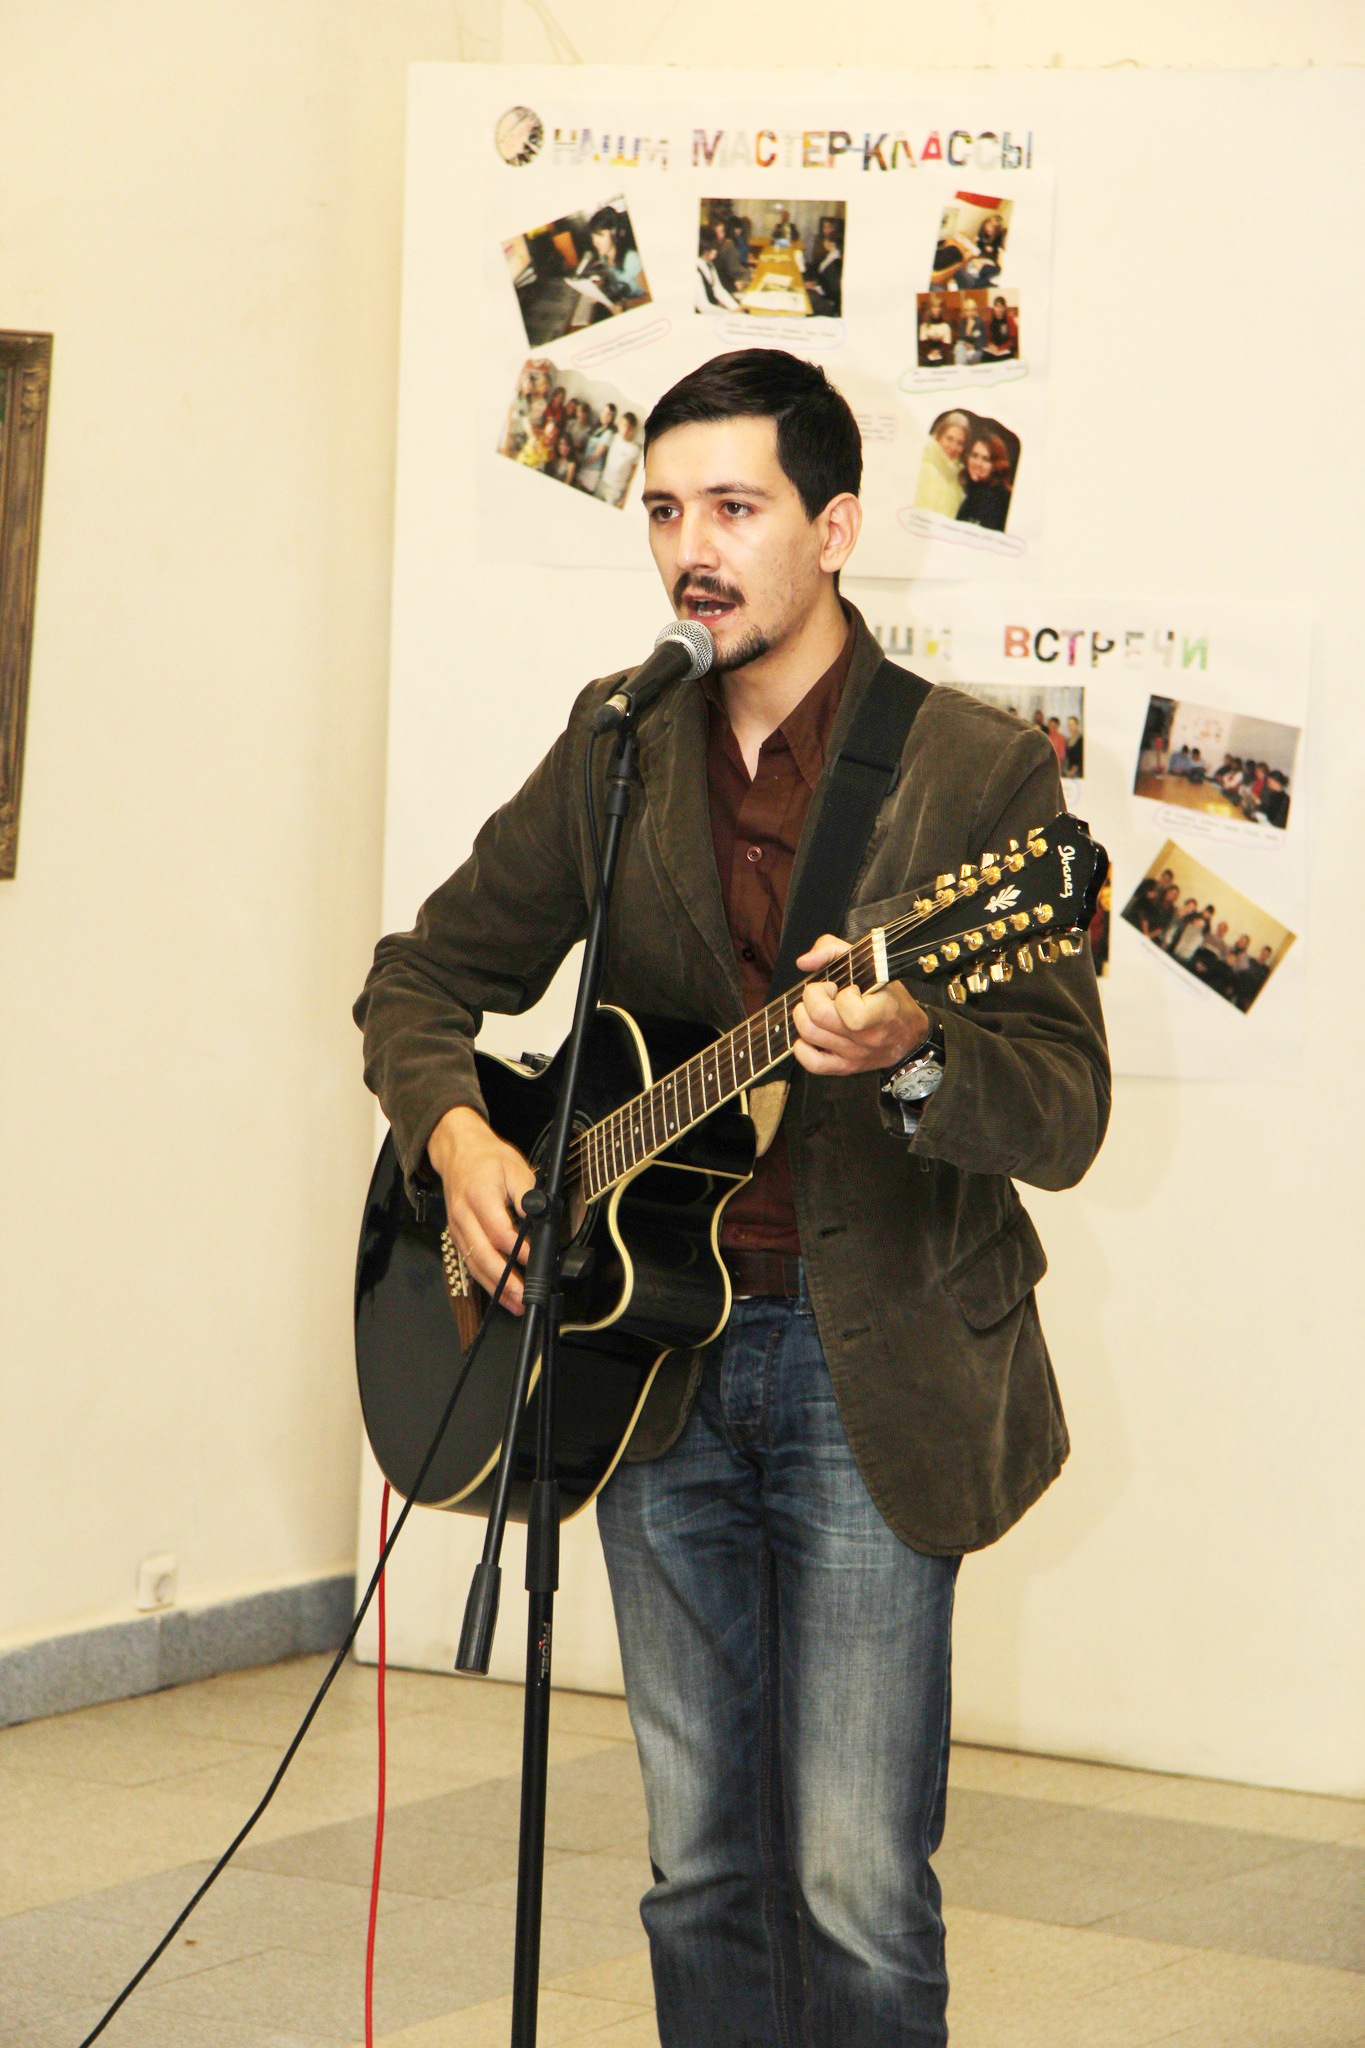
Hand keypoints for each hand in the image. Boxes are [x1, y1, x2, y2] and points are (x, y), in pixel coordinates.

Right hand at [427, 1105, 535, 1314]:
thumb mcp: (516, 1168)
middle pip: (482, 1255)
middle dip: (504, 1280)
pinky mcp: (455, 1235)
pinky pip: (468, 1261)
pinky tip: (499, 1293)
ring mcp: (456, 1227)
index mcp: (479, 1196)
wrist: (458, 1151)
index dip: (519, 1250)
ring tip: (514, 1304)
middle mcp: (463, 1215)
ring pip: (473, 1263)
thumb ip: (529, 1195)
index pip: (499, 1231)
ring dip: (494, 1287)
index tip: (536, 1261)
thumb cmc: (489, 1158)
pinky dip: (484, 1280)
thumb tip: (540, 1222)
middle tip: (523, 1297)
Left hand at [791, 935, 928, 1077]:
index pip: (848, 1006)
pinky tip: (811, 1036)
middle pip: (817, 1017)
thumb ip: (833, 950)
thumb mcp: (871, 964)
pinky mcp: (845, 1067)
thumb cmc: (891, 999)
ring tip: (819, 1011)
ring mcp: (855, 1055)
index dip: (841, 993)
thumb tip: (804, 961)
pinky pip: (813, 1064)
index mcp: (881, 1011)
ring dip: (805, 1016)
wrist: (910, 1036)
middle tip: (825, 994)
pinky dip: (803, 1048)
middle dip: (812, 997)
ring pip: (809, 1035)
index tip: (849, 989)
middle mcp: (867, 1037)